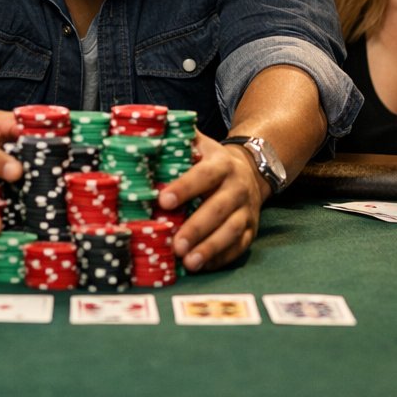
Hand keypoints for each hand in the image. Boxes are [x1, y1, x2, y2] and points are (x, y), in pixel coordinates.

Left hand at [156, 134, 267, 271]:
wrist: (252, 170)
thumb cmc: (212, 161)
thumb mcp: (200, 144)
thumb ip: (178, 137)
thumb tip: (144, 130)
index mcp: (222, 165)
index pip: (204, 176)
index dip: (184, 188)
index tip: (162, 201)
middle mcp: (238, 187)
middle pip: (219, 209)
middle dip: (197, 228)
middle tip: (176, 245)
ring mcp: (247, 211)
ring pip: (231, 231)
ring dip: (211, 248)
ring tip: (190, 263)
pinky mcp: (251, 230)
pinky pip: (239, 247)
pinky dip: (222, 258)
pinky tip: (204, 267)